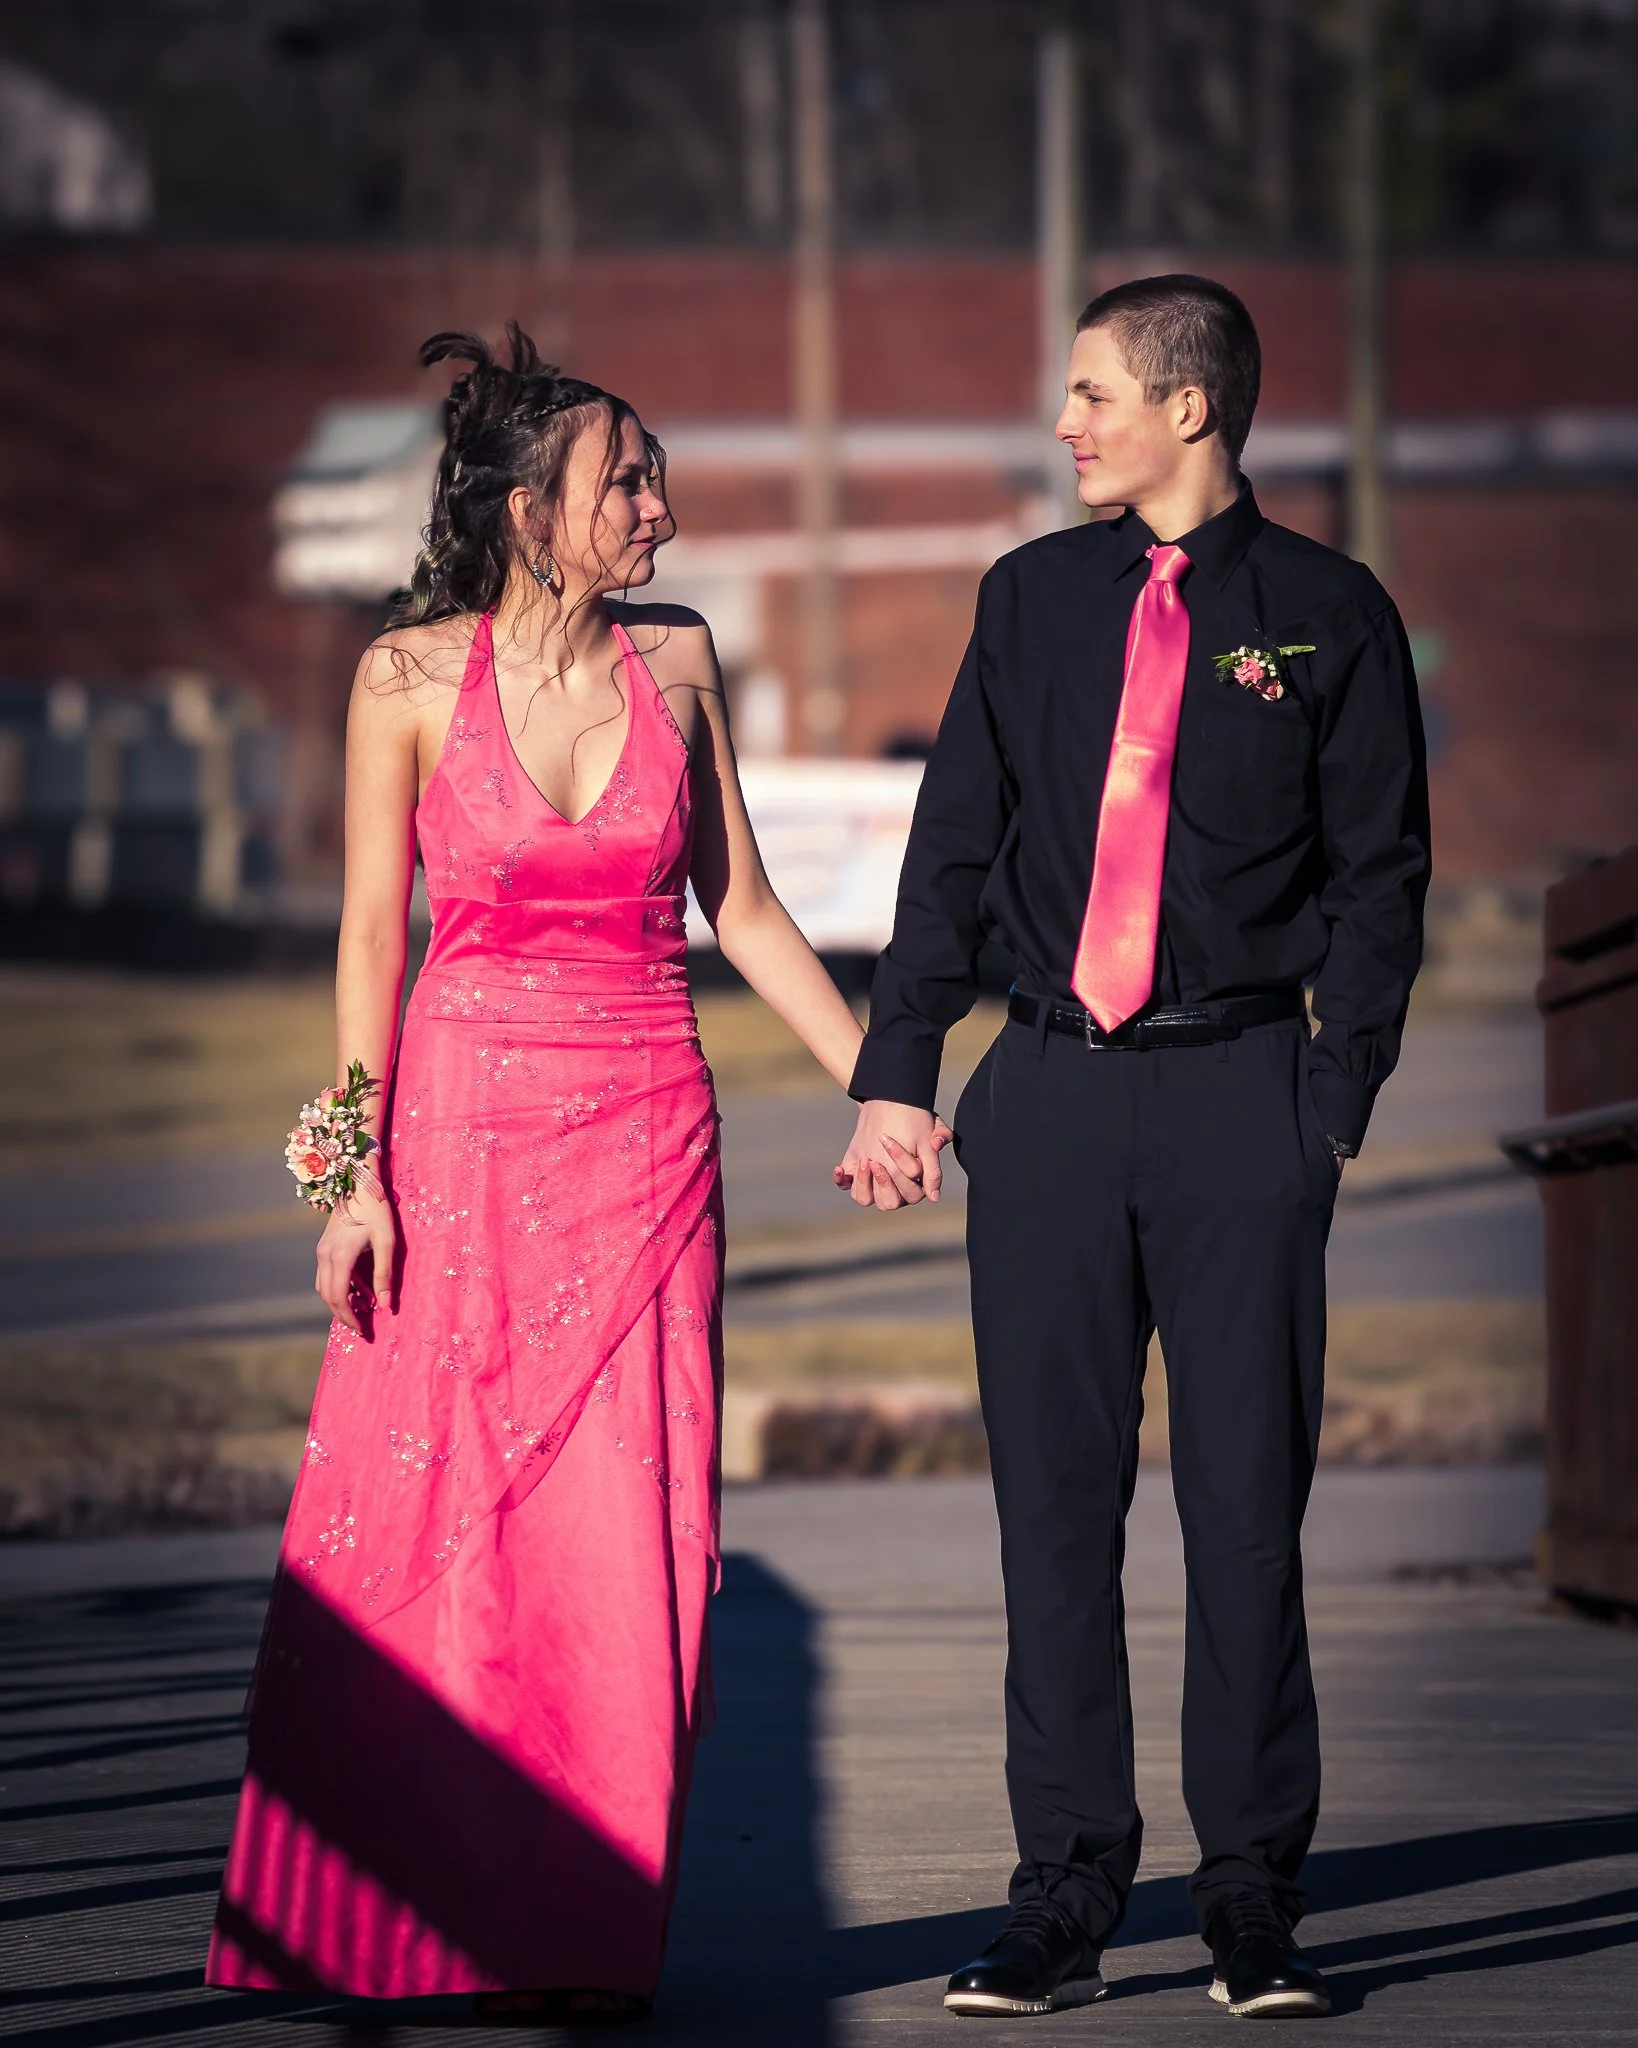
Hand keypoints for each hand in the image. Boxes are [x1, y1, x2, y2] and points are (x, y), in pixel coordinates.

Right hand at [315, 1182, 398, 1334]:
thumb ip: (384, 1274)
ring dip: (341, 1302)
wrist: (358, 1183)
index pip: (339, 1298)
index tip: (364, 1330)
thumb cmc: (377, 1210)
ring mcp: (321, 1251)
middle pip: (328, 1297)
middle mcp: (325, 1256)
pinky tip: (358, 1290)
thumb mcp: (387, 1242)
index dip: (349, 1318)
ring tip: (363, 1309)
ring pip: (324, 1288)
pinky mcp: (323, 1247)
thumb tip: (386, 1305)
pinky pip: (327, 1275)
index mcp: (340, 1256)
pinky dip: (339, 1288)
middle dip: (344, 1315)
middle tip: (363, 1328)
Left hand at [834, 1101, 953, 1209]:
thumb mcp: (930, 1137)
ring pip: (865, 1199)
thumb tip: (934, 1196)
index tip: (892, 1148)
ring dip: (863, 1184)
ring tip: (865, 1160)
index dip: (903, 1176)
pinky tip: (840, 1168)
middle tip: (875, 1160)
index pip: (912, 1194)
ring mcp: (874, 1184)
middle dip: (883, 1182)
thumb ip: (934, 1163)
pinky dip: (841, 1180)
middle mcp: (895, 1190)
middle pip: (889, 1202)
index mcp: (916, 1185)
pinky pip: (846, 1186)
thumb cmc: (916, 1122)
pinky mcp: (856, 1175)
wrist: (892, 1105)